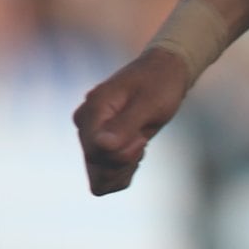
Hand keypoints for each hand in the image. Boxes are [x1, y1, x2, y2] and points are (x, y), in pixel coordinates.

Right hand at [73, 46, 194, 195]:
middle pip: (97, 166)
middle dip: (125, 162)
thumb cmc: (159, 85)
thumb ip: (125, 126)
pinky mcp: (99, 142)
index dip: (123, 154)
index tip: (141, 139)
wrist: (163, 73)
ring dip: (125, 166)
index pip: (96, 153)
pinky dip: (124, 168)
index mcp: (92, 111)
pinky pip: (105, 172)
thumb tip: (101, 146)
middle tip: (141, 138)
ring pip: (100, 174)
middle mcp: (84, 124)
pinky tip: (135, 147)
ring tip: (138, 139)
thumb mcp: (149, 104)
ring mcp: (90, 134)